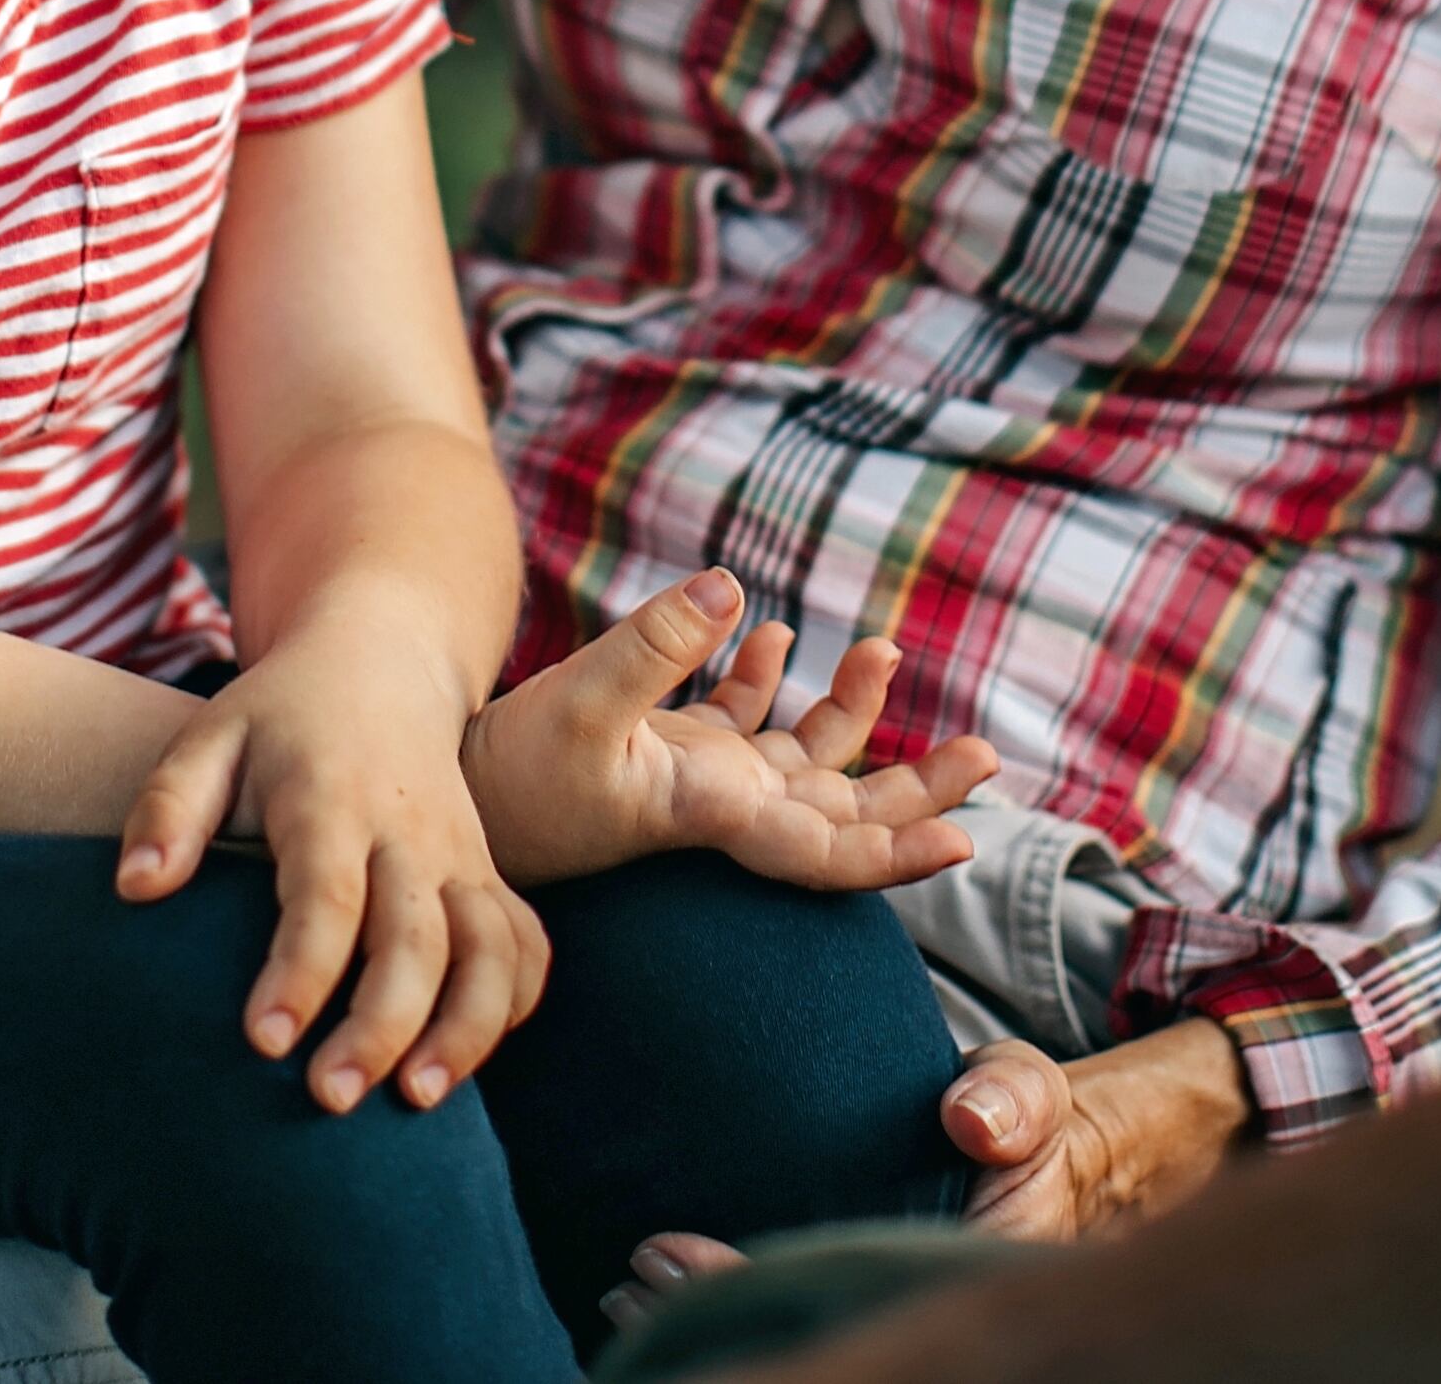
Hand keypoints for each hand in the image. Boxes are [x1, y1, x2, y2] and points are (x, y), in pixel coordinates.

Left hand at [117, 616, 549, 1118]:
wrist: (380, 664)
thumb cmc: (277, 719)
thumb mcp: (210, 738)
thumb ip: (167, 809)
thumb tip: (135, 889)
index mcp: (331, 798)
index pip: (326, 895)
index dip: (300, 971)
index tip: (263, 1041)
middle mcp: (408, 832)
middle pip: (415, 939)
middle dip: (381, 1025)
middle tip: (329, 1099)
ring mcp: (460, 856)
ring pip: (491, 950)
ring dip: (466, 1029)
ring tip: (416, 1101)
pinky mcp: (488, 876)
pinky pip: (524, 945)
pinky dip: (512, 1005)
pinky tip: (464, 1061)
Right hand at [461, 571, 1003, 891]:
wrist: (452, 799)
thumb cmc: (510, 778)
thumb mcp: (579, 707)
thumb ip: (654, 648)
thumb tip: (732, 588)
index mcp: (713, 816)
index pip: (824, 854)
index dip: (897, 852)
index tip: (963, 841)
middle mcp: (721, 809)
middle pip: (844, 813)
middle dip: (918, 787)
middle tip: (988, 755)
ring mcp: (700, 782)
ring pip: (805, 763)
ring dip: (852, 713)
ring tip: (885, 648)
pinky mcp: (671, 754)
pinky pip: (744, 724)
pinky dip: (770, 681)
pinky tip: (778, 633)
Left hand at [609, 1017, 1250, 1329]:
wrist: (1038, 1155)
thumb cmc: (1022, 1121)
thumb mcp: (1029, 1093)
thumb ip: (1011, 1100)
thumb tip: (969, 1122)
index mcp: (965, 1269)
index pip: (840, 1292)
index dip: (745, 1282)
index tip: (667, 1249)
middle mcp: (923, 1302)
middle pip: (809, 1325)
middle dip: (711, 1310)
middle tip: (627, 1283)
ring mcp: (892, 1307)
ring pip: (799, 1332)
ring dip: (709, 1321)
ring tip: (622, 1300)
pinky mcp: (863, 1299)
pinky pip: (798, 1316)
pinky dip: (730, 1310)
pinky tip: (659, 1305)